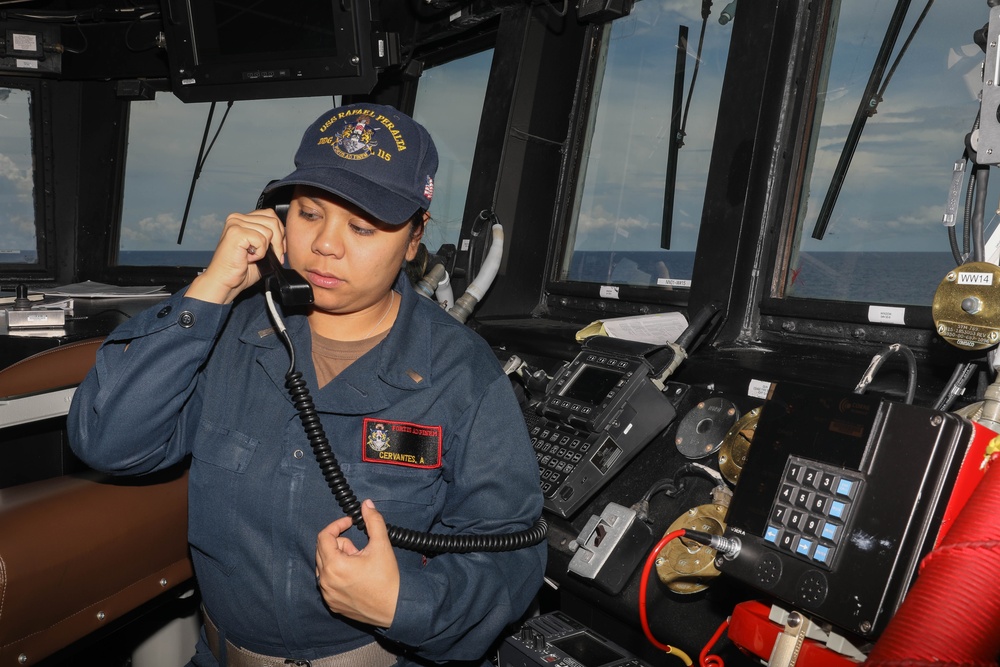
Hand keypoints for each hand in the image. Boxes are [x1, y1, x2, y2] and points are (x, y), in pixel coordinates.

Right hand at [187, 209, 285, 304]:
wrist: (224, 282)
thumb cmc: (240, 270)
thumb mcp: (260, 250)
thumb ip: (270, 238)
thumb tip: (286, 235)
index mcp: (242, 219)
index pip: (270, 215)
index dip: (280, 233)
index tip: (279, 249)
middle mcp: (237, 218)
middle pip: (273, 220)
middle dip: (279, 242)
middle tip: (274, 256)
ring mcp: (235, 224)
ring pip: (269, 231)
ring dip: (266, 249)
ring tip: (254, 257)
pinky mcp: (236, 233)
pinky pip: (262, 240)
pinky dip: (260, 253)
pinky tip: (248, 258)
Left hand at [315, 499, 399, 627]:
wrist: (395, 609)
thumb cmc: (388, 579)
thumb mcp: (382, 545)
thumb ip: (373, 521)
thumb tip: (367, 504)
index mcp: (334, 565)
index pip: (324, 536)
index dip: (337, 525)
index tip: (350, 523)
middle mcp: (325, 581)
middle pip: (323, 550)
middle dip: (340, 544)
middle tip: (360, 550)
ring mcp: (327, 594)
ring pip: (325, 566)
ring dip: (339, 560)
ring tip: (359, 565)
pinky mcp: (332, 604)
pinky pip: (327, 582)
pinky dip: (338, 575)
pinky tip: (356, 578)